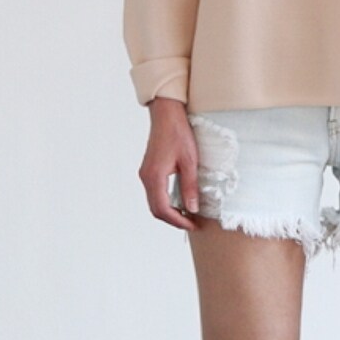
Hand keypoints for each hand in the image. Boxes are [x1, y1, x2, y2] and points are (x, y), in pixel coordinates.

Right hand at [139, 97, 201, 231]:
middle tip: (192, 223)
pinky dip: (166, 202)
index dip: (178, 220)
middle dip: (174, 219)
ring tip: (188, 215)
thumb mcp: (189, 161)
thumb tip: (192, 208)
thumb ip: (190, 186)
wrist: (167, 114)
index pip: (163, 209)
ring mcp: (146, 174)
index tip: (193, 224)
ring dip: (170, 212)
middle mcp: (146, 177)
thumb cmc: (178, 133)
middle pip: (156, 209)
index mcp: (154, 176)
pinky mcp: (149, 171)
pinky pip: (155, 193)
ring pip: (154, 203)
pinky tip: (180, 202)